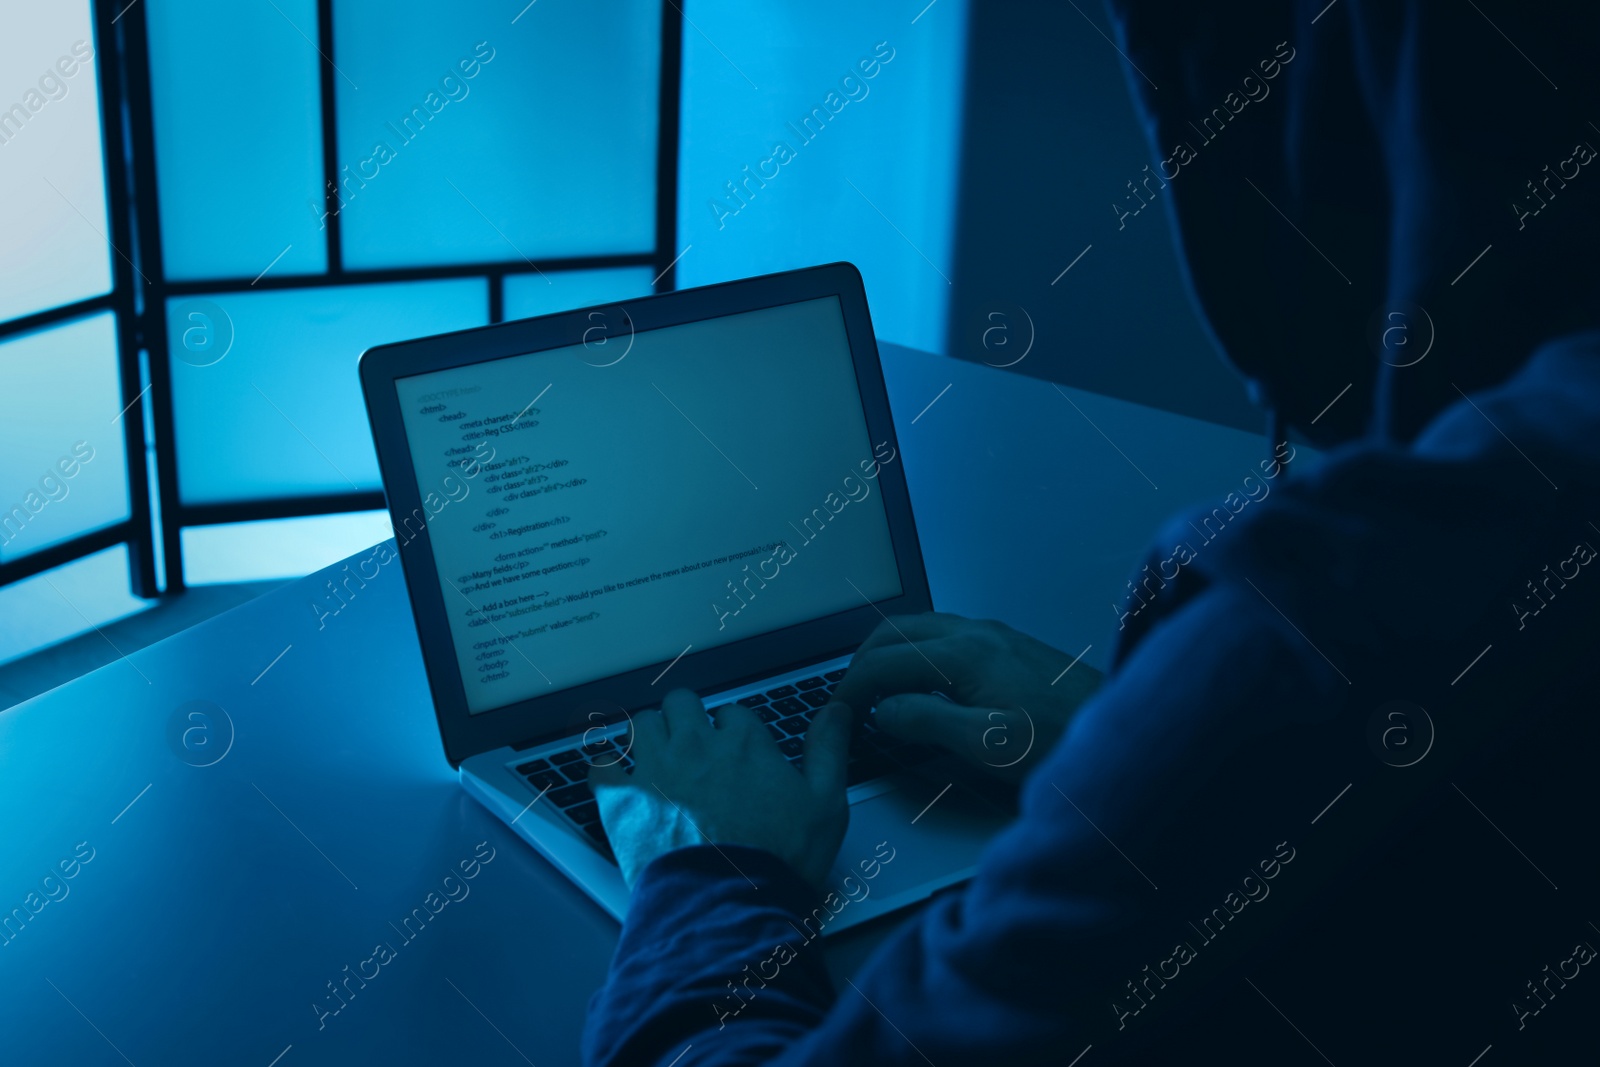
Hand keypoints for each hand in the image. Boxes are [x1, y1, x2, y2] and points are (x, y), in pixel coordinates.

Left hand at [589, 688, 851, 888]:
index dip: (734, 735)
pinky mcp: (621, 799)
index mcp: (744, 743)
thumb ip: (828, 750)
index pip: (733, 713)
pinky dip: (608, 773)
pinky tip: (619, 786)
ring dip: (649, 738)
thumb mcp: (826, 806)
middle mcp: (695, 745)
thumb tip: (838, 710)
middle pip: (681, 704)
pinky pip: (601, 766)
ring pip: (641, 723)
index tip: (736, 756)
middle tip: (694, 752)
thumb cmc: (778, 863)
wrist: (727, 908)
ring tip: (658, 763)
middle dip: (687, 721)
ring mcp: (654, 769)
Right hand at [829, 613, 1102, 783]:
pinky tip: (918, 681)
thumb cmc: (1066, 741)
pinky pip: (942, 635)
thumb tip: (882, 711)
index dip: (851, 687)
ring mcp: (994, 636)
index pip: (885, 660)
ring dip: (887, 653)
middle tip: (844, 698)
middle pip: (895, 631)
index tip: (836, 711)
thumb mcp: (989, 745)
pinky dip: (913, 652)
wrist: (1126, 731)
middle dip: (860, 662)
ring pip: (919, 628)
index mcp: (966, 654)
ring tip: (872, 689)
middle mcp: (977, 634)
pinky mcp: (1008, 646)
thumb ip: (928, 722)